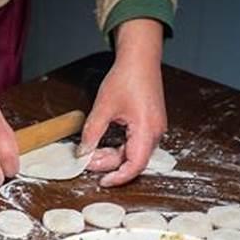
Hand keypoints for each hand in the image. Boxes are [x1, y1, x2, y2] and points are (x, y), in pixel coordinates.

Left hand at [77, 19, 166, 186]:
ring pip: (133, 153)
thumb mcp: (103, 107)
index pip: (135, 165)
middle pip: (133, 160)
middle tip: (88, 161)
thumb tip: (83, 152)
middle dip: (110, 164)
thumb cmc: (127, 77)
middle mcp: (155, 132)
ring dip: (113, 156)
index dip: (118, 177)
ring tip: (92, 152)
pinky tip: (104, 145)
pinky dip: (119, 147)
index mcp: (147, 129)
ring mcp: (154, 129)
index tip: (102, 182)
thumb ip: (93, 132)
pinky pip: (135, 144)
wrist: (140, 58)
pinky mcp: (150, 125)